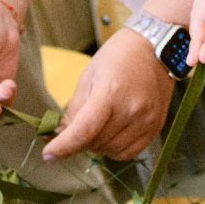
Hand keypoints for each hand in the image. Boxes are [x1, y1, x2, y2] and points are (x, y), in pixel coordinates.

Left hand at [43, 28, 171, 160]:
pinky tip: (111, 134)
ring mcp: (146, 120)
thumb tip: (60, 135)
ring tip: (97, 125)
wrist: (154, 48)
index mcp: (110, 93)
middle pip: (95, 143)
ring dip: (97, 145)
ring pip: (110, 151)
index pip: (84, 131)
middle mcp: (131, 110)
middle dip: (79, 140)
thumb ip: (74, 110)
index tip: (48, 155)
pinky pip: (128, 153)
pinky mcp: (156, 127)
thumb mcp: (89, 77)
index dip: (63, 147)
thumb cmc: (117, 58)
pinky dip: (114, 149)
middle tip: (77, 127)